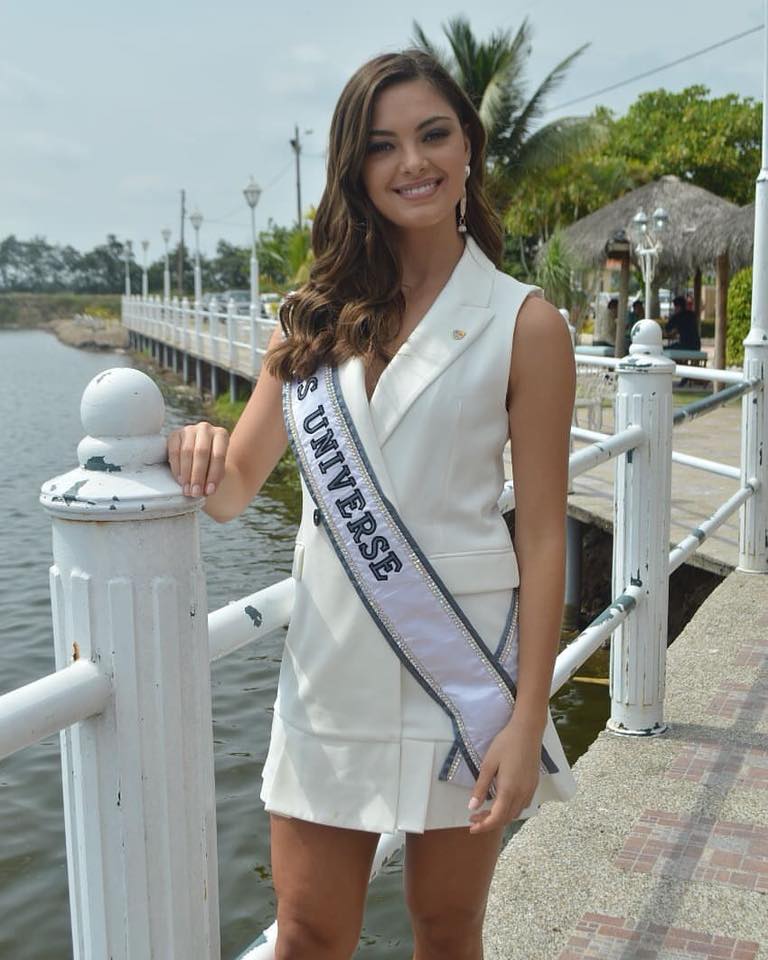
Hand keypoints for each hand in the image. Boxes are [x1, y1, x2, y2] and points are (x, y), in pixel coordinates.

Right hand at [167, 422, 229, 496]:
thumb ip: (215, 476)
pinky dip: (176, 468)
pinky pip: (174, 451)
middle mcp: (205, 428)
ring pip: (186, 452)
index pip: (218, 455)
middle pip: (201, 452)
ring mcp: (189, 429)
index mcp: (221, 434)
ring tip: (188, 490)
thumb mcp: (218, 467)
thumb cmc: (212, 462)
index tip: (210, 491)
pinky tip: (180, 480)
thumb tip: (207, 490)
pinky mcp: (174, 434)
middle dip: (198, 475)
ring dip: (186, 474)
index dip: (214, 474)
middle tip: (196, 492)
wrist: (201, 452)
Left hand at [467, 716, 543, 833]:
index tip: (471, 827)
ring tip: (486, 811)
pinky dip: (511, 810)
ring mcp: (530, 790)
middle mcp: (521, 794)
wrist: (527, 731)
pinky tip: (502, 801)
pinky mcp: (534, 785)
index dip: (483, 826)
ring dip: (501, 817)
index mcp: (509, 790)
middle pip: (506, 819)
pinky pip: (522, 805)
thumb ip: (481, 787)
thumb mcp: (488, 764)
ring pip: (515, 813)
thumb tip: (472, 807)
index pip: (496, 818)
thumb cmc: (505, 744)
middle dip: (489, 822)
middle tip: (474, 818)